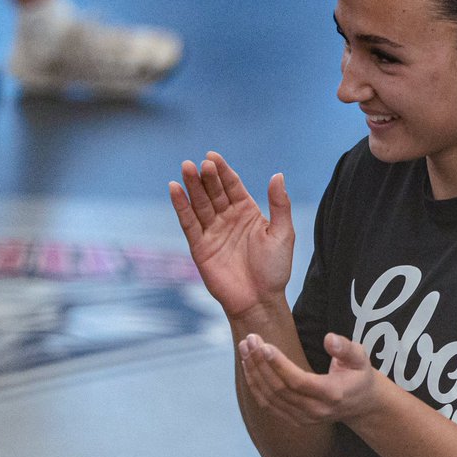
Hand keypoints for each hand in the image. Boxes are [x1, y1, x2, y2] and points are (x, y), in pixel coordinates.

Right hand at [169, 152, 293, 318]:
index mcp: (248, 212)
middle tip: (201, 164)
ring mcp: (213, 232)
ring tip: (186, 168)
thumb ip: (279, 205)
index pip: (232, 186)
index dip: (223, 171)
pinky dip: (181, 206)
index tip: (212, 156)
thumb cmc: (275, 269)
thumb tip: (277, 175)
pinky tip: (174, 189)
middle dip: (207, 177)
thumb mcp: (282, 234)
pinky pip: (189, 223)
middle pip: (214, 192)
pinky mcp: (200, 247)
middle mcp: (228, 219)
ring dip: (192, 186)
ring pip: (200, 204)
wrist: (259, 300)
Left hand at [238, 332, 381, 425]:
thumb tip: (329, 338)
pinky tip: (248, 365)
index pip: (299, 382)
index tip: (265, 345)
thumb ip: (345, 348)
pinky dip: (255, 385)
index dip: (279, 365)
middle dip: (261, 363)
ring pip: (270, 398)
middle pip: (280, 389)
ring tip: (245, 347)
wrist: (360, 404)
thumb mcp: (360, 358)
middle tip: (251, 339)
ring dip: (254, 372)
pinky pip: (267, 405)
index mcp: (332, 394)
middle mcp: (315, 411)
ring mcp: (303, 418)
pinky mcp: (294, 420)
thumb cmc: (358, 375)